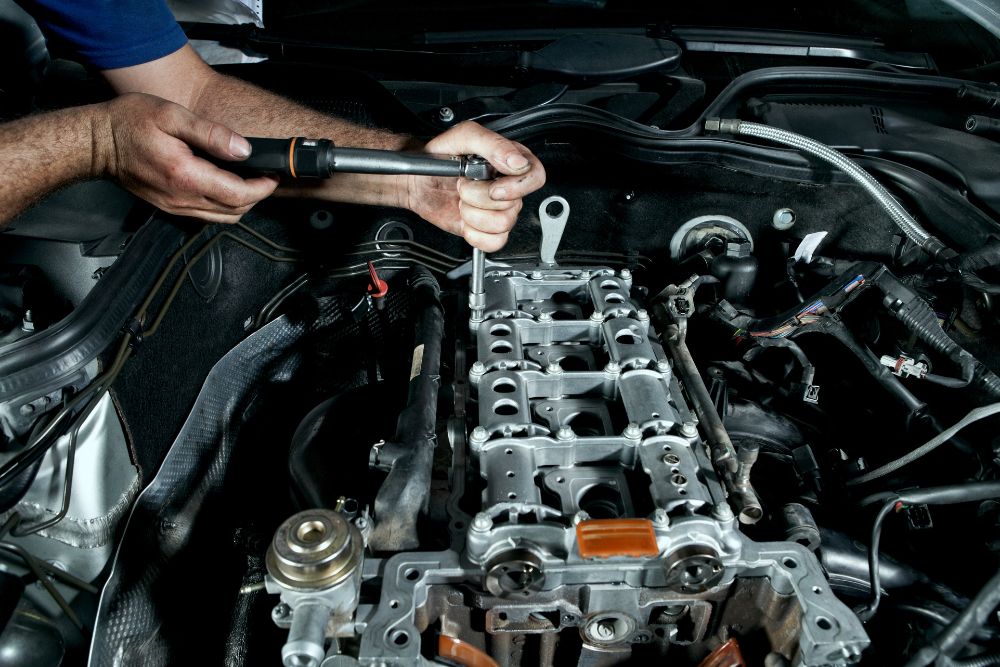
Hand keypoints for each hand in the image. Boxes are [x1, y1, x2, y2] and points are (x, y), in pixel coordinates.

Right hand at [93, 93, 277, 222]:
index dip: (262, 188)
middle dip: (256, 197)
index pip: (238, 195)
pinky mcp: (169, 208)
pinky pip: (206, 215)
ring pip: (222, 218)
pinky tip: (225, 186)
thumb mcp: (172, 115)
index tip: (272, 176)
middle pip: (235, 211)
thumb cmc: (130, 122)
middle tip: (265, 178)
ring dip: (241, 204)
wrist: (97, 142)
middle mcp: (182, 199)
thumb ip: (211, 134)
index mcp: (186, 176)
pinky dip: (223, 205)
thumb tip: (244, 150)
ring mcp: (175, 207)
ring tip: (250, 182)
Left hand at [402, 121, 544, 250]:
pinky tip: (466, 221)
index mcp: (509, 161)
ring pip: (503, 224)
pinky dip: (475, 235)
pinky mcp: (487, 229)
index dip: (515, 186)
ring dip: (474, 214)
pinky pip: (495, 242)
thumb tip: (516, 161)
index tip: (493, 187)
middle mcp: (508, 186)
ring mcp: (498, 209)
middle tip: (464, 185)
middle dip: (480, 197)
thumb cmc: (439, 156)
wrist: (418, 179)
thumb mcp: (462, 137)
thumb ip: (492, 144)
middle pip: (514, 204)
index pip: (534, 176)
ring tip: (462, 201)